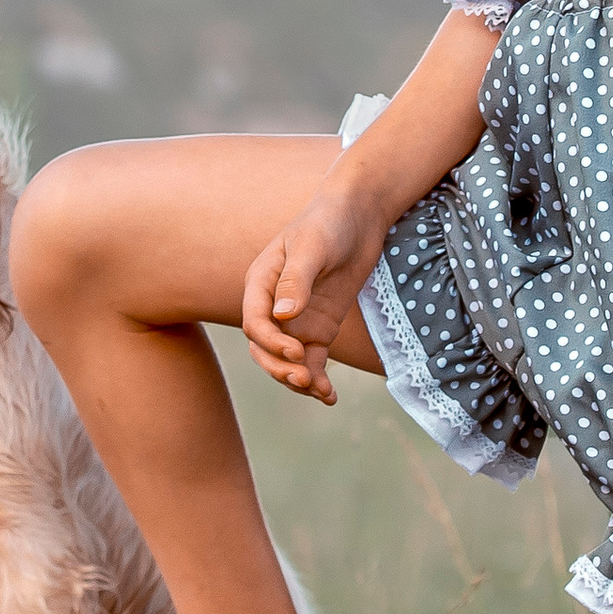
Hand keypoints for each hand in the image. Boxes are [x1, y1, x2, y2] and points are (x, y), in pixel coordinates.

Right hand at [241, 175, 387, 405]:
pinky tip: (330, 397)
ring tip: (320, 392)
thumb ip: (296, 280)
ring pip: (286, 361)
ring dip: (298, 380)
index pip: (254, 323)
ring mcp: (296, 320)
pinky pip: (312, 361)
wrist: (358, 216)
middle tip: (305, 380)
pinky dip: (318, 380)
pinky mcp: (318, 328)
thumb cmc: (328, 222)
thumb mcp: (312, 247)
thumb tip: (282, 316)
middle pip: (264, 349)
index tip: (298, 351)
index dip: (272, 343)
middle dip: (280, 368)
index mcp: (261, 283)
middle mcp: (273, 305)